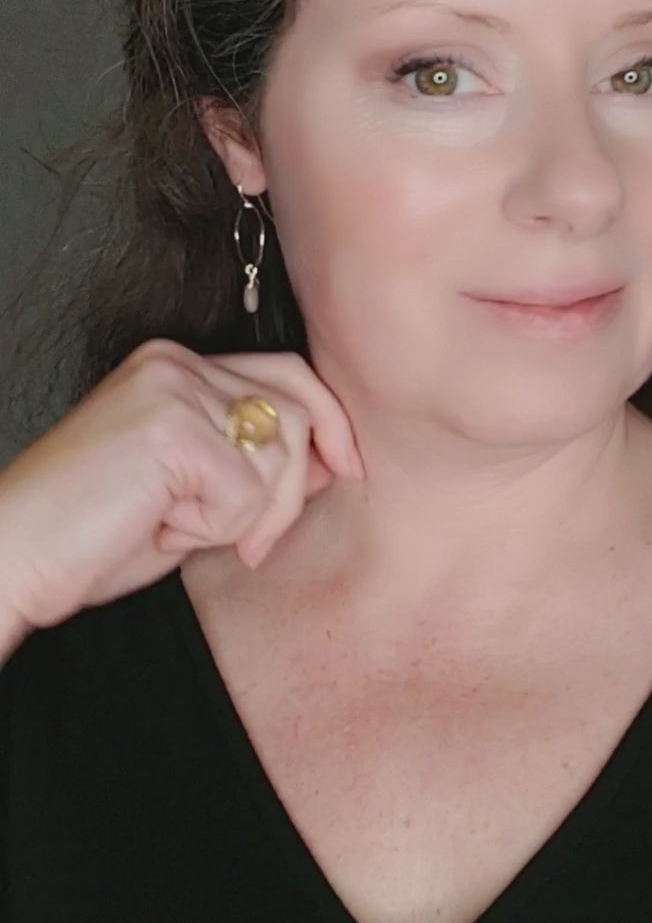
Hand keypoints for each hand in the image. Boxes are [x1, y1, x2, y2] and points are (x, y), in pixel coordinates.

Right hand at [0, 338, 362, 633]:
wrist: (12, 559)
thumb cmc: (93, 535)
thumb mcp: (194, 493)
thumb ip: (256, 463)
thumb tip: (333, 459)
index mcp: (178, 366)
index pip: (288, 373)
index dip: (329, 423)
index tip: (347, 469)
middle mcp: (176, 363)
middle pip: (296, 408)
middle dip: (296, 483)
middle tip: (259, 541)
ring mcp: (170, 388)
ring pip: (280, 451)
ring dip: (245, 514)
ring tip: (180, 529)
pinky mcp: (168, 428)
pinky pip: (243, 489)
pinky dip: (213, 527)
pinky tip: (161, 529)